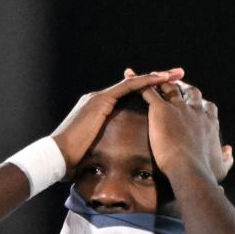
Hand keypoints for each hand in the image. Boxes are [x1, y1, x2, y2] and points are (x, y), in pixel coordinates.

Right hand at [51, 68, 184, 176]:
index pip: (127, 96)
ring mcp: (100, 98)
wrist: (57, 156)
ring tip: (175, 73)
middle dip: (156, 79)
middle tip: (176, 74)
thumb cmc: (73, 160)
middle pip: (133, 86)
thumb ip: (105, 146)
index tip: (165, 90)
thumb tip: (114, 160)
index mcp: (99, 109)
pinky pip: (128, 88)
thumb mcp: (94, 150)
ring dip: (156, 77)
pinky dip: (146, 82)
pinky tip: (161, 79)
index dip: (147, 92)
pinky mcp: (101, 101)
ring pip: (134, 83)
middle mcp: (100, 99)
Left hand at [131, 71, 233, 184]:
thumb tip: (228, 149)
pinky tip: (130, 80)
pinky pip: (149, 92)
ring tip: (152, 80)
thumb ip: (227, 158)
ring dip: (161, 83)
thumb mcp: (221, 167)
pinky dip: (139, 84)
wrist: (189, 171)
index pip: (206, 106)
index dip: (199, 104)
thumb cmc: (205, 173)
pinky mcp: (162, 110)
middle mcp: (196, 110)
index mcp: (209, 122)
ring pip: (169, 88)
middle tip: (175, 86)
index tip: (195, 104)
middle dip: (183, 87)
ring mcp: (179, 108)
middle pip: (190, 92)